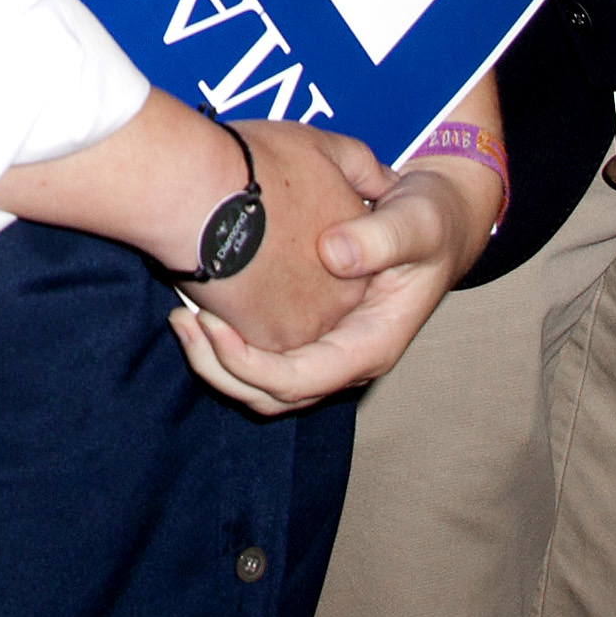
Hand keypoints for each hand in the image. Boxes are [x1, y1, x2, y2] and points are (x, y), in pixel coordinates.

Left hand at [173, 115, 504, 413]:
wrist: (435, 220)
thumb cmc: (427, 221)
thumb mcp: (415, 221)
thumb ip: (382, 236)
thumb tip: (335, 254)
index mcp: (371, 343)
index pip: (302, 379)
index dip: (250, 363)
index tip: (210, 322)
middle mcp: (345, 358)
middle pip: (273, 396)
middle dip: (220, 367)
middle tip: (180, 318)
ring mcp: (326, 351)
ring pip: (262, 388)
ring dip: (216, 362)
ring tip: (180, 315)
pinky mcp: (310, 335)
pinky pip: (262, 361)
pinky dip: (226, 345)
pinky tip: (200, 302)